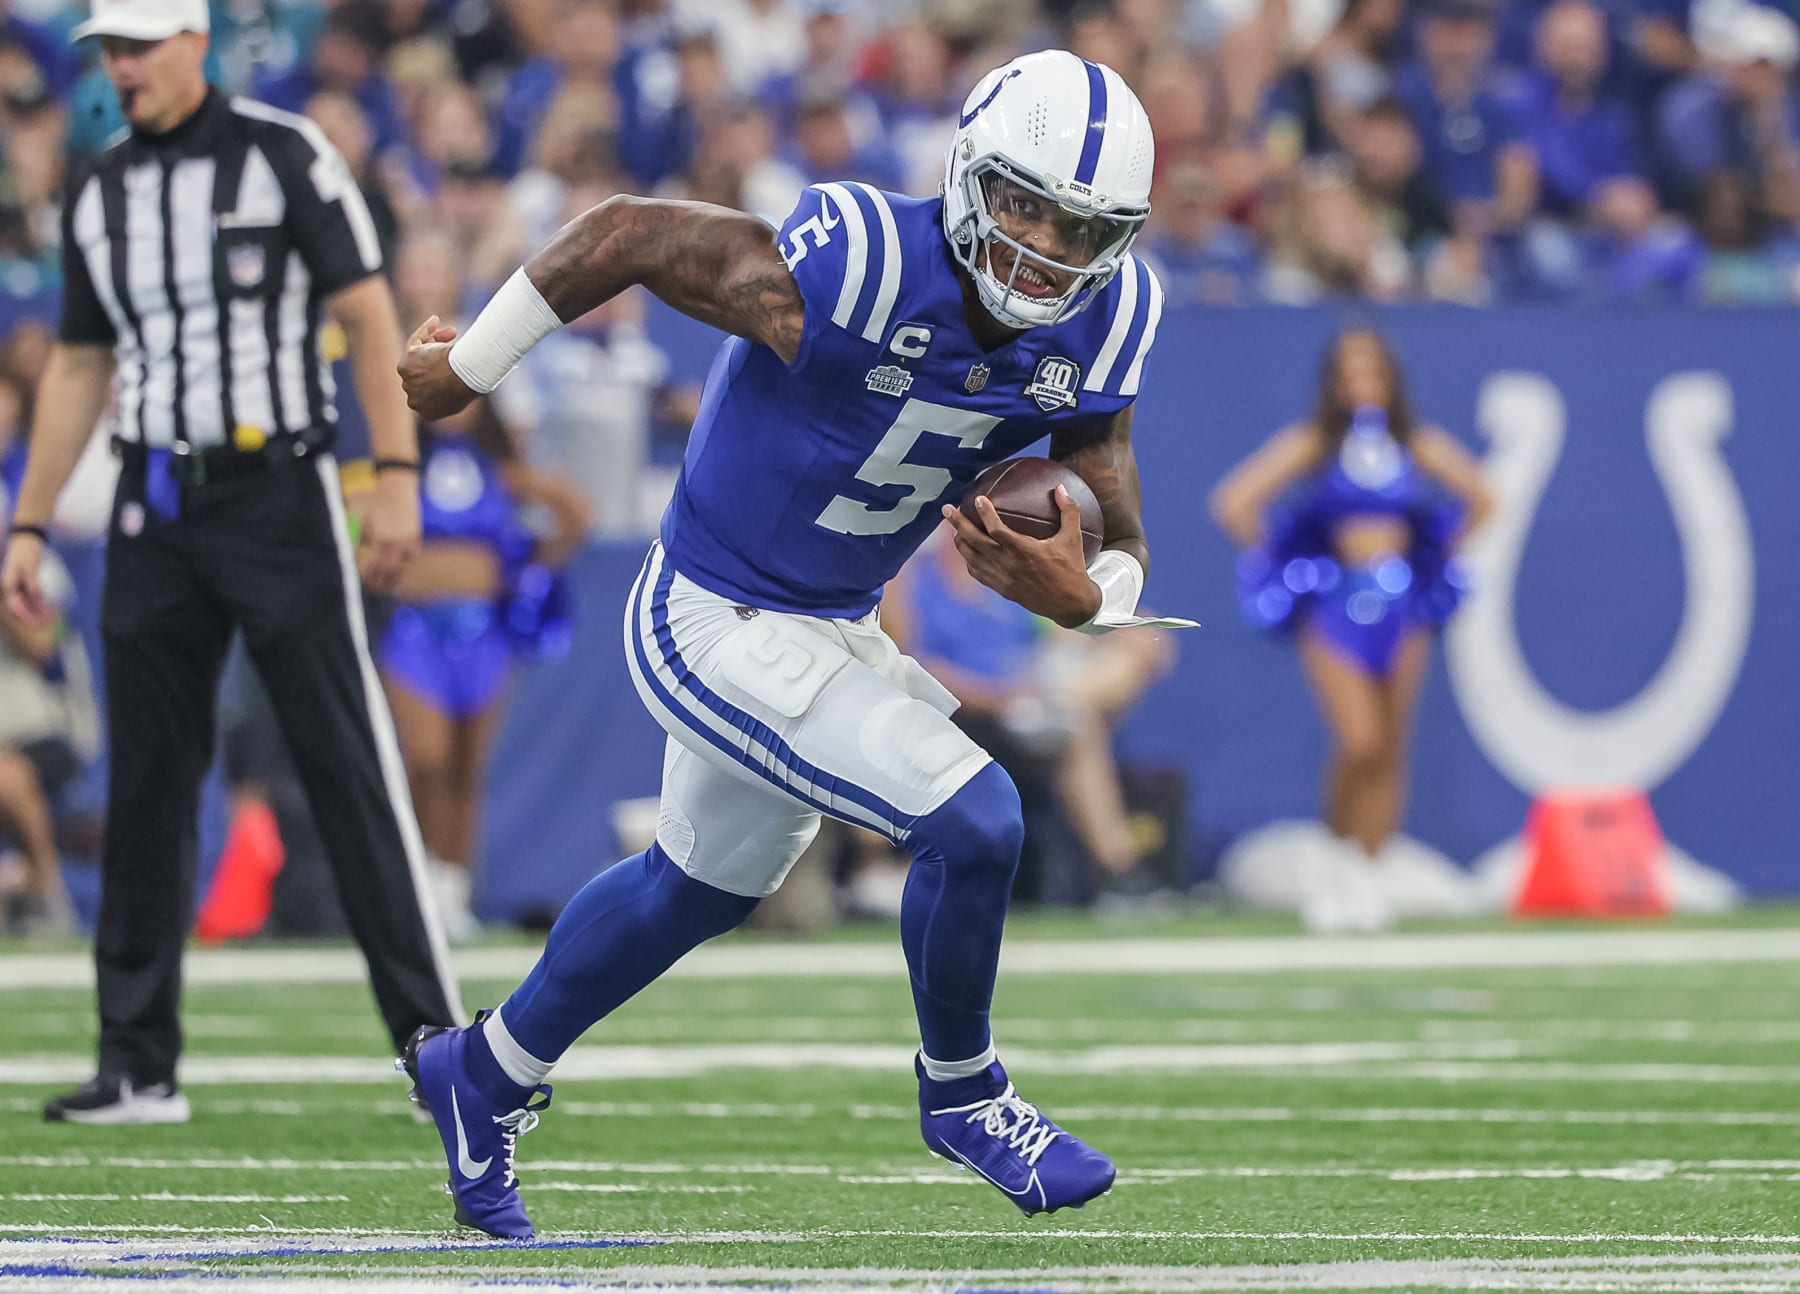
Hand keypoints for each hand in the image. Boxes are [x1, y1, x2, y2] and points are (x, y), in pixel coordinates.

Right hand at [1, 531, 50, 626]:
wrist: (26, 538)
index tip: (38, 623)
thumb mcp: (30, 568)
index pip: (15, 606)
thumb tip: (37, 600)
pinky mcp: (23, 582)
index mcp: (8, 585)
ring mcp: (16, 585)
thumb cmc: (26, 551)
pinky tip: (46, 607)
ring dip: (35, 611)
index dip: (26, 616)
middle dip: (32, 616)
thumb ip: (32, 585)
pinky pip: (29, 596)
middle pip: (19, 607)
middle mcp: (10, 587)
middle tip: (47, 622)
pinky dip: (37, 603)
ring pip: (25, 603)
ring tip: (49, 617)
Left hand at [357, 469, 420, 591]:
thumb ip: (352, 535)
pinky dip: (404, 562)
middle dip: (379, 578)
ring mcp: (409, 539)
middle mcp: (396, 541)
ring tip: (385, 580)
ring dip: (393, 574)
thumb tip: (347, 554)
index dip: (367, 575)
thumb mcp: (356, 514)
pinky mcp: (416, 536)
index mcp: (380, 537)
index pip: (373, 565)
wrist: (397, 484)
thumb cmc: (371, 498)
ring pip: (402, 565)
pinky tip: (397, 566)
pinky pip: (411, 556)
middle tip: (371, 585)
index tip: (361, 580)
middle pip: (388, 569)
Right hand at [398, 316, 476, 421]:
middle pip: (423, 373)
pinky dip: (426, 331)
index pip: (431, 393)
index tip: (453, 366)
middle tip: (454, 345)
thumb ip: (457, 392)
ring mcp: (408, 380)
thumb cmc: (470, 385)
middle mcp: (413, 398)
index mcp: (428, 412)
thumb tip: (466, 382)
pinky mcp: (408, 360)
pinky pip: (415, 342)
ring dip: (434, 343)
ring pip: (419, 357)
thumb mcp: (465, 396)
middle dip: (437, 359)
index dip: (441, 377)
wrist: (464, 376)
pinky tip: (436, 320)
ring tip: (452, 333)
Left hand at [941, 485, 1100, 628]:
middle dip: (958, 524)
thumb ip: (1069, 511)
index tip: (978, 499)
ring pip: (971, 559)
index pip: (997, 529)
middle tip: (946, 509)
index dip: (985, 513)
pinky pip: (978, 573)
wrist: (1070, 604)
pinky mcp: (1001, 589)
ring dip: (960, 542)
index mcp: (1024, 551)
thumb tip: (1061, 488)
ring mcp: (1002, 578)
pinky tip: (968, 552)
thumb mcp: (1073, 538)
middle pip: (974, 542)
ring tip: (954, 529)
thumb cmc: (1072, 569)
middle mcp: (1008, 565)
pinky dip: (969, 561)